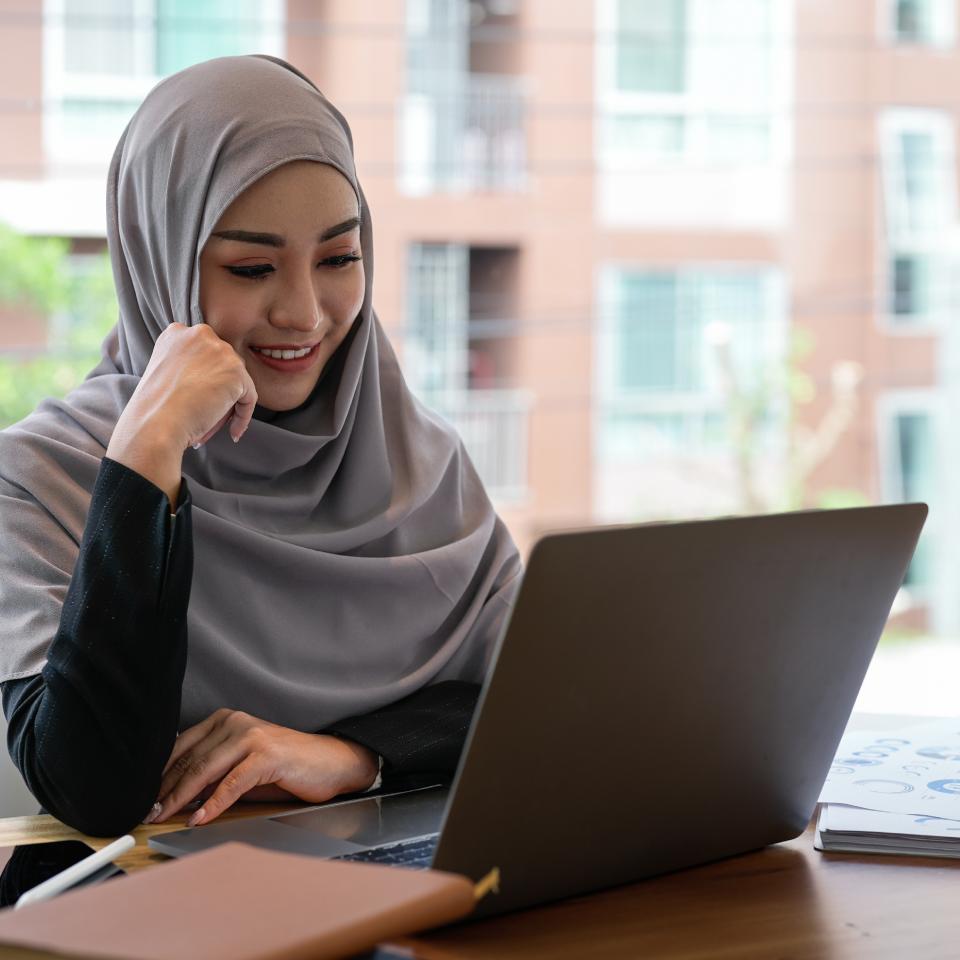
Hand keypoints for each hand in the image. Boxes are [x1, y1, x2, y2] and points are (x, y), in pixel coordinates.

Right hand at [106, 323, 256, 503]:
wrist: (156, 424)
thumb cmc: (154, 408)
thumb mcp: (164, 373)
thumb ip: (186, 366)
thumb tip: (211, 380)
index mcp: (177, 333)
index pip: (205, 354)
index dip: (205, 379)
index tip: (198, 400)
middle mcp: (200, 334)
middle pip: (224, 366)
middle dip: (218, 392)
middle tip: (205, 417)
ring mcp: (220, 351)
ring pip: (237, 382)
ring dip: (228, 406)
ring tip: (210, 425)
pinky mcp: (236, 372)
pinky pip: (249, 398)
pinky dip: (243, 416)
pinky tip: (232, 432)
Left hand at [147, 708, 379, 826]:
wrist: (329, 762)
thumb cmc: (285, 766)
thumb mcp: (241, 765)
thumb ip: (212, 773)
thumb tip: (174, 795)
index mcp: (225, 720)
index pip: (181, 747)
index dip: (159, 775)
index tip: (143, 798)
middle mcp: (236, 722)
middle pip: (190, 759)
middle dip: (165, 790)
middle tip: (148, 813)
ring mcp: (252, 737)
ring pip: (205, 769)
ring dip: (180, 798)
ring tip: (164, 816)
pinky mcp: (266, 756)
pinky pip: (231, 783)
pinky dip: (212, 804)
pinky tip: (199, 818)